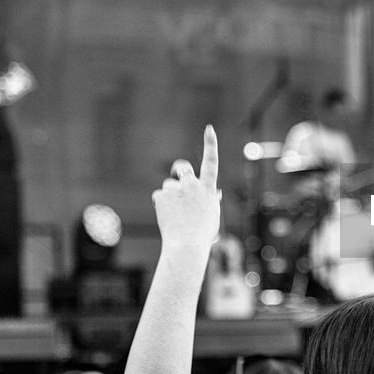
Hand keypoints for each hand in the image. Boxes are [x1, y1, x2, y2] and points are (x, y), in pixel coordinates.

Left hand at [152, 125, 220, 252]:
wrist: (187, 244)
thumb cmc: (203, 234)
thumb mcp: (212, 215)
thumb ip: (211, 200)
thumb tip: (214, 192)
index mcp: (208, 188)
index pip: (211, 162)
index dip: (210, 144)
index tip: (209, 130)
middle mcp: (192, 184)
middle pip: (182, 169)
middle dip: (178, 171)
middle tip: (176, 176)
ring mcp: (176, 189)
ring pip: (169, 187)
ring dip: (170, 196)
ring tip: (176, 215)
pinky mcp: (161, 195)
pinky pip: (159, 197)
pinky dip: (161, 206)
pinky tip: (167, 218)